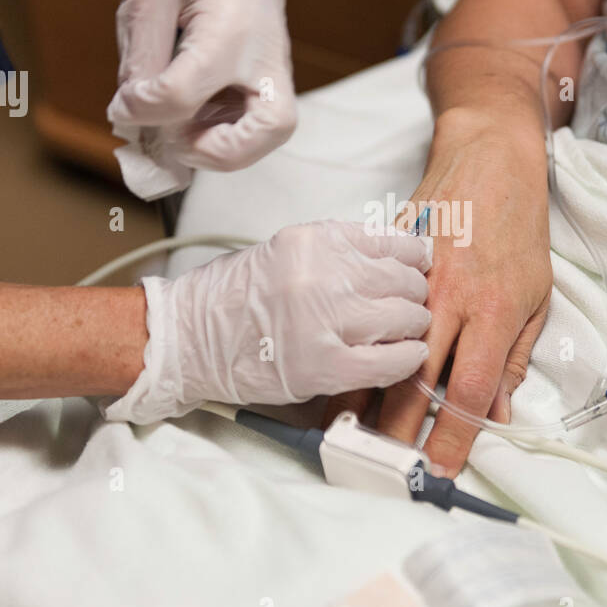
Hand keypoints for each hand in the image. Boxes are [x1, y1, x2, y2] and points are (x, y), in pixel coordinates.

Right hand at [105, 221, 432, 421]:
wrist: (186, 338)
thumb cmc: (232, 298)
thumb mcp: (288, 252)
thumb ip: (339, 252)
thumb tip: (398, 257)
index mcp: (314, 241)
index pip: (389, 241)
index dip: (413, 256)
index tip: (421, 264)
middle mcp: (322, 274)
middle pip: (402, 279)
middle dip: (414, 293)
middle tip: (413, 304)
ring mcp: (324, 321)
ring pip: (403, 317)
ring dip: (413, 325)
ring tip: (408, 330)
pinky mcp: (324, 366)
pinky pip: (389, 361)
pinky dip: (407, 359)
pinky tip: (408, 357)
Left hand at [108, 0, 298, 198]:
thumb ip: (139, 59)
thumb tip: (130, 113)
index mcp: (227, 28)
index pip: (181, 94)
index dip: (140, 108)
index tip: (122, 102)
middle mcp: (263, 53)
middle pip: (266, 129)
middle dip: (216, 152)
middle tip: (176, 140)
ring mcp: (276, 65)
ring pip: (272, 132)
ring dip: (226, 148)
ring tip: (186, 130)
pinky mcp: (274, 73)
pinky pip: (262, 122)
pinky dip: (230, 133)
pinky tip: (198, 115)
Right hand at [326, 111, 552, 472]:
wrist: (490, 153)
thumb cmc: (519, 225)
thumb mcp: (539, 294)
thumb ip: (516, 358)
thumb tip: (500, 414)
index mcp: (496, 310)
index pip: (470, 391)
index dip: (452, 439)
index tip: (438, 470)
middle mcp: (452, 297)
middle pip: (415, 380)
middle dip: (396, 432)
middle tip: (384, 468)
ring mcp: (415, 276)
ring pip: (381, 348)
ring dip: (363, 396)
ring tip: (349, 434)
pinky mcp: (389, 257)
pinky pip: (367, 309)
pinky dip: (353, 344)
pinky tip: (340, 372)